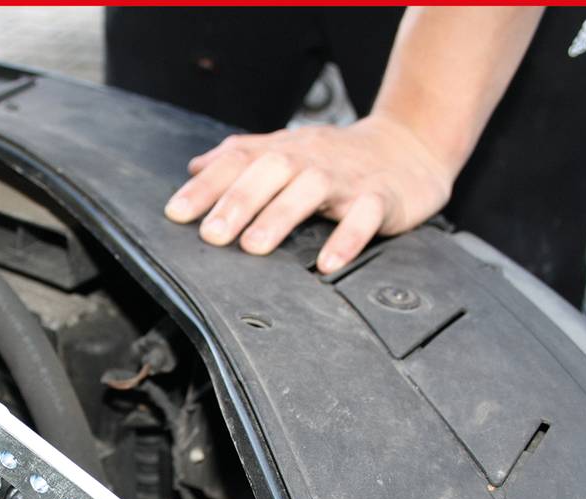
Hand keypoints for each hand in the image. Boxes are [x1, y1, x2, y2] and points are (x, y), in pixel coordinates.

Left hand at [164, 115, 455, 273]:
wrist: (410, 147)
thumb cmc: (339, 158)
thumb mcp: (289, 150)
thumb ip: (243, 158)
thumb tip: (195, 167)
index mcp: (285, 150)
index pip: (238, 160)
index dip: (206, 186)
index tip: (176, 213)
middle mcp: (312, 158)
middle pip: (270, 170)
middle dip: (237, 201)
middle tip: (211, 235)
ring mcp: (347, 176)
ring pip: (312, 188)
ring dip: (280, 216)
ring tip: (253, 246)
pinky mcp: (381, 196)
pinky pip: (365, 214)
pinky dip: (347, 238)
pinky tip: (327, 263)